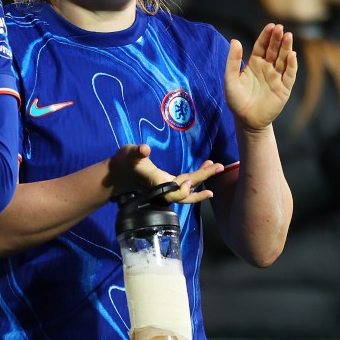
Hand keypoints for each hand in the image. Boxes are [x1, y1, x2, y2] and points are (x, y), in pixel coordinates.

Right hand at [107, 144, 222, 204]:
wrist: (119, 173)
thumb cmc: (124, 161)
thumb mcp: (128, 153)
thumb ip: (136, 152)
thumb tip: (145, 149)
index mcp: (156, 182)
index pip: (172, 191)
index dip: (182, 190)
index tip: (191, 181)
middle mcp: (164, 188)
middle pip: (186, 190)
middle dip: (203, 178)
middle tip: (219, 166)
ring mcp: (167, 188)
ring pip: (189, 190)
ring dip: (203, 179)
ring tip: (216, 167)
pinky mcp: (169, 184)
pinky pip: (186, 185)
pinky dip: (197, 179)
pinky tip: (206, 168)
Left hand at [224, 23, 297, 131]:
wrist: (246, 120)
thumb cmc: (236, 100)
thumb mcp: (230, 79)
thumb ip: (233, 60)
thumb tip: (235, 40)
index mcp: (255, 63)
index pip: (262, 46)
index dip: (266, 36)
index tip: (271, 26)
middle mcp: (267, 68)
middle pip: (274, 50)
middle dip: (278, 38)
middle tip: (280, 28)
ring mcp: (277, 77)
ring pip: (283, 59)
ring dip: (286, 48)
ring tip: (288, 36)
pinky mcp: (284, 88)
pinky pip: (289, 75)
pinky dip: (292, 65)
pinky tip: (292, 55)